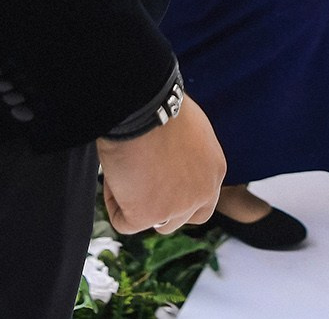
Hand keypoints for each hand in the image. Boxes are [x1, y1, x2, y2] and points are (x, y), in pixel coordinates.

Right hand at [98, 97, 225, 234]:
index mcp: (214, 170)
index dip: (178, 195)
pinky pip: (124, 222)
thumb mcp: (187, 131)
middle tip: (140, 182)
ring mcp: (177, 207)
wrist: (144, 106)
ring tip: (127, 171)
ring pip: (156, 223)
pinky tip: (115, 174)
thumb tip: (169, 165)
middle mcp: (203, 192)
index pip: (202, 201)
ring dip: (139, 204)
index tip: (158, 179)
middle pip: (181, 219)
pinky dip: (114, 201)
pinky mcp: (149, 215)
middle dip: (161, 207)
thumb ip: (186, 156)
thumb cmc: (160, 105)